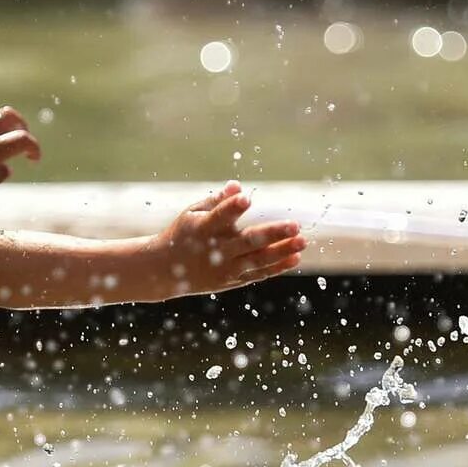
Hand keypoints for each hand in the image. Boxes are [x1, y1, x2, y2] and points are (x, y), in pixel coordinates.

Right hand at [151, 182, 303, 297]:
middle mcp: (216, 250)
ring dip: (281, 252)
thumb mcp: (192, 213)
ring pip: (257, 261)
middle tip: (295, 225)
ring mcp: (225, 268)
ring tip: (302, 242)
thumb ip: (217, 201)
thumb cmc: (184, 234)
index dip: (231, 207)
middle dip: (272, 233)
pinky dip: (276, 267)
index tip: (246, 197)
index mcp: (203, 229)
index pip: (219, 217)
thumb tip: (238, 186)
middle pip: (248, 242)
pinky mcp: (232, 280)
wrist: (165, 271)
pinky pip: (258, 274)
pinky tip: (295, 257)